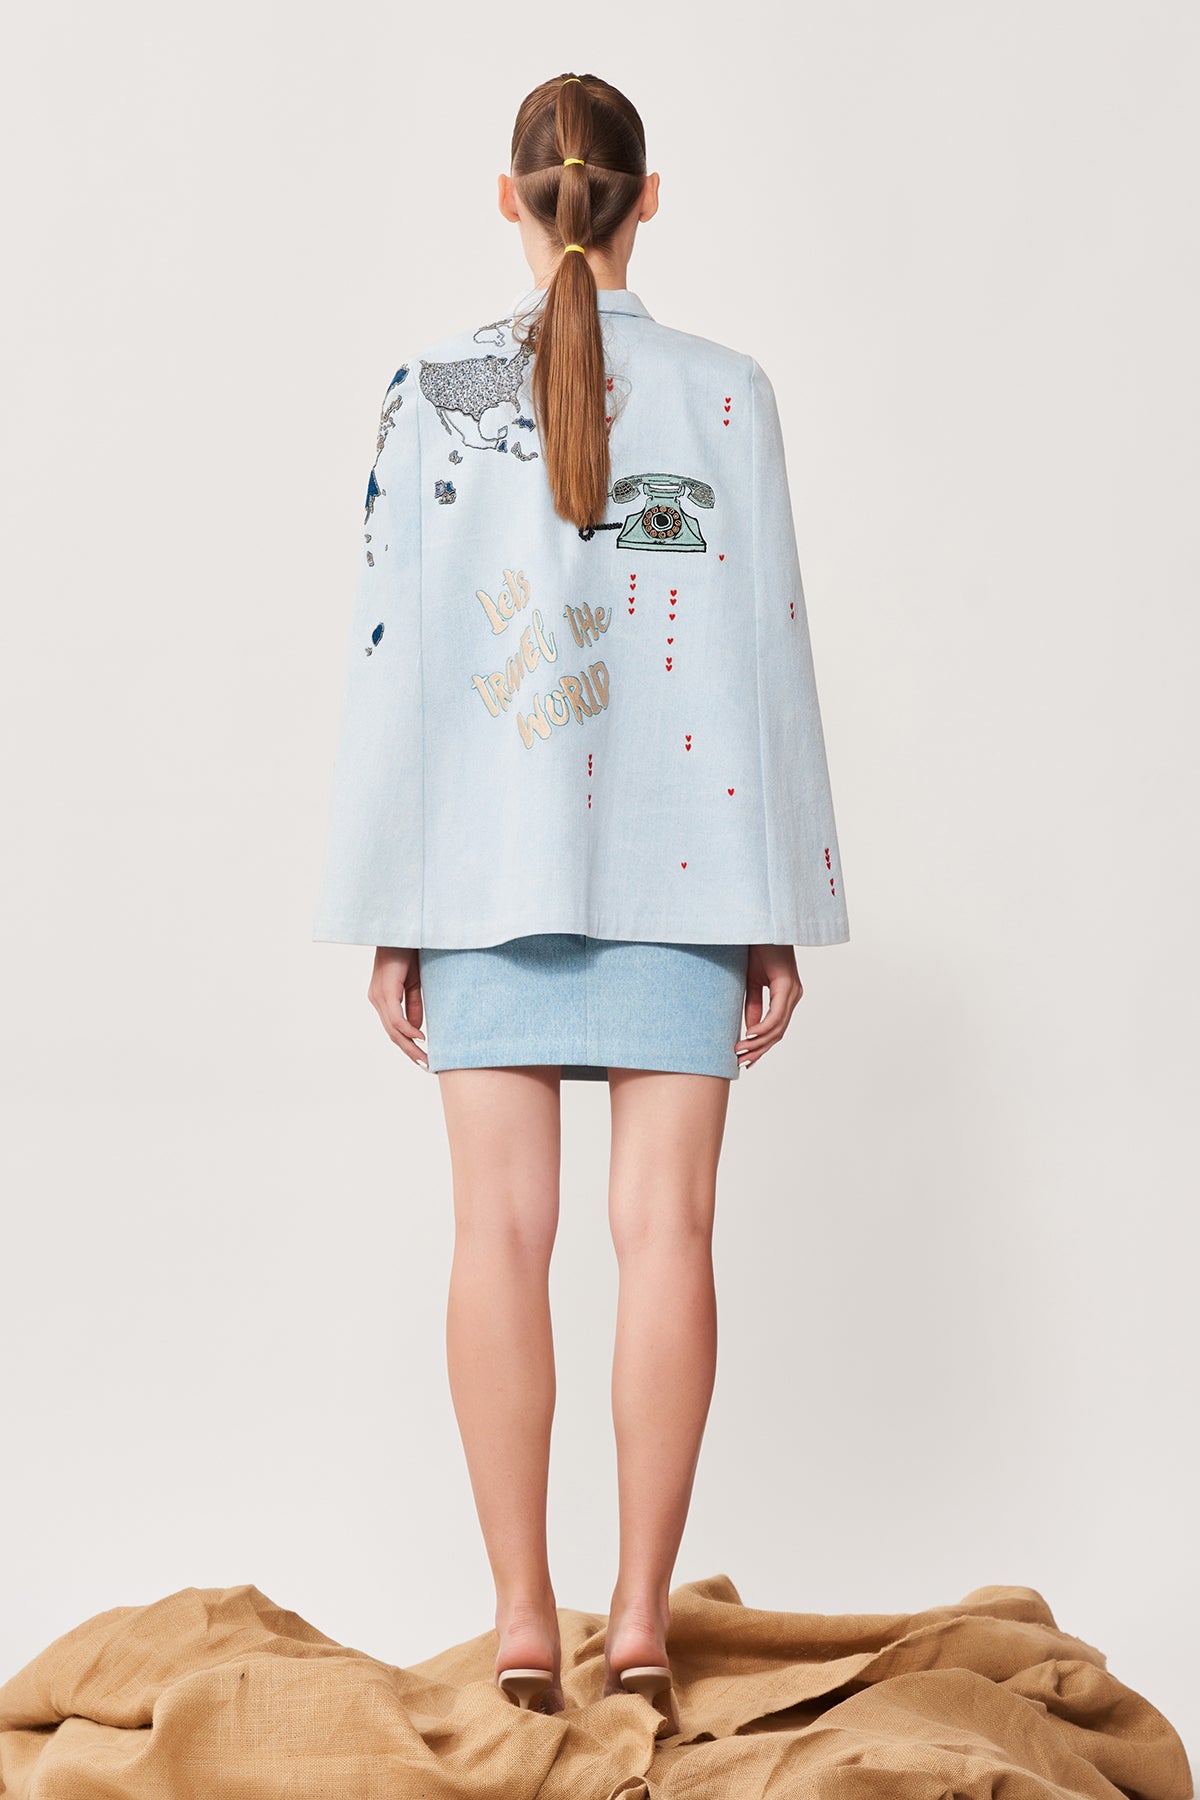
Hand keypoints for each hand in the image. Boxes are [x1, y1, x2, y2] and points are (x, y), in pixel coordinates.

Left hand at [367, 947, 427, 1069]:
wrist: (403, 930)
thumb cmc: (410, 952)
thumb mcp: (415, 984)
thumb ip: (414, 1006)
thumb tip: (417, 1031)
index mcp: (383, 998)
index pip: (394, 1030)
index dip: (409, 1046)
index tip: (424, 1059)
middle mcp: (377, 999)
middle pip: (392, 1034)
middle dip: (410, 1052)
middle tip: (427, 1066)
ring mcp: (379, 996)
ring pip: (393, 1030)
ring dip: (410, 1046)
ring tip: (425, 1059)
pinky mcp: (386, 990)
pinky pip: (396, 1018)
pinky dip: (409, 1030)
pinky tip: (420, 1038)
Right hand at [736, 944, 802, 1068]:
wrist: (760, 925)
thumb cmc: (755, 948)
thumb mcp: (751, 981)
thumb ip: (754, 1004)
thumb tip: (750, 1029)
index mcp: (786, 995)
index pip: (776, 1028)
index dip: (760, 1046)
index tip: (744, 1058)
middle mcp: (793, 995)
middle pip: (778, 1033)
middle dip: (759, 1050)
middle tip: (741, 1063)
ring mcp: (792, 991)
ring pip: (778, 1027)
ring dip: (759, 1043)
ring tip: (741, 1052)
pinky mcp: (787, 984)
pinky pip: (777, 1014)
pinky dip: (763, 1027)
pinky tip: (750, 1035)